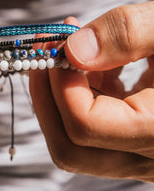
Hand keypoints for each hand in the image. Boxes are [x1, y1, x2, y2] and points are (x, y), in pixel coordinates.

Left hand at [30, 3, 153, 181]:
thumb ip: (126, 33)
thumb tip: (72, 51)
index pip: (84, 125)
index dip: (60, 83)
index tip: (58, 46)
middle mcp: (148, 157)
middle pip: (68, 146)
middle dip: (47, 95)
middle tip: (46, 52)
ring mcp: (136, 154)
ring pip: (72, 139)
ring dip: (60, 91)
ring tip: (71, 48)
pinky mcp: (128, 141)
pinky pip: (88, 126)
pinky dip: (78, 93)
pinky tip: (91, 62)